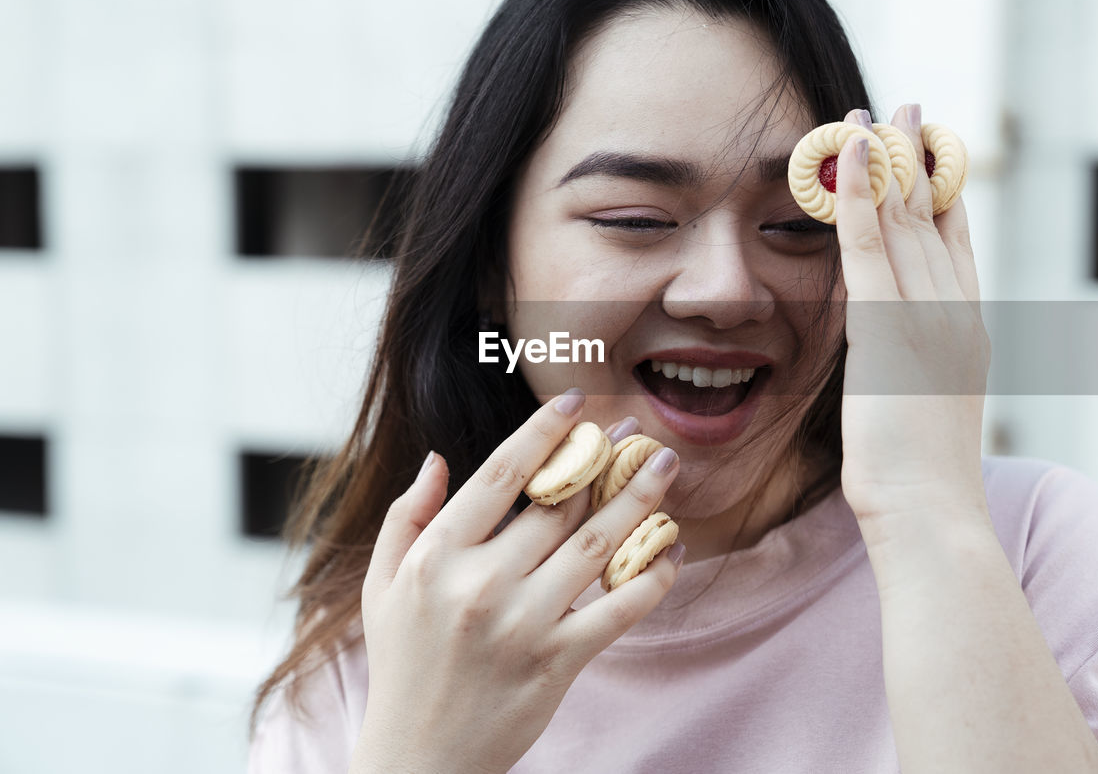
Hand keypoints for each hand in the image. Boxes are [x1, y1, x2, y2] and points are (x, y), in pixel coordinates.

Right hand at [352, 393, 680, 773]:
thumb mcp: (382, 587)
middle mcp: (481, 584)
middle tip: (636, 435)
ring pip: (597, 546)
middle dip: (604, 460)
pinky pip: (619, 610)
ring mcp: (523, 624)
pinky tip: (672, 550)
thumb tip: (439, 459)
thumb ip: (407, 518)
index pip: (500, 474)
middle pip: (559, 504)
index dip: (544, 431)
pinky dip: (653, 578)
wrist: (419, 759)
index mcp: (437, 557)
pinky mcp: (558, 661)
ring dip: (640, 501)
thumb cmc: (403, 666)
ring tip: (665, 467)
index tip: (577, 403)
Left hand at [833, 104, 991, 529]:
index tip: (932, 154)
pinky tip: (848, 158)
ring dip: (885, 165)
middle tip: (907, 112)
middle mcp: (956, 315)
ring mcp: (928, 320)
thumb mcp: (926, 410)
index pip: (957, 246)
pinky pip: (870, 249)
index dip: (944, 193)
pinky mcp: (890, 332)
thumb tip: (888, 349)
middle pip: (934, 221)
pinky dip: (858, 199)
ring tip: (873, 115)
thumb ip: (913, 366)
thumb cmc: (922, 483)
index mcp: (967, 333)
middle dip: (917, 162)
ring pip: (905, 224)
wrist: (932, 517)